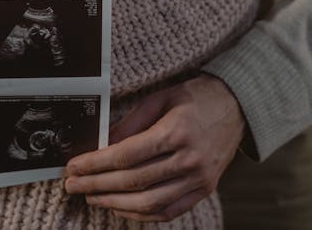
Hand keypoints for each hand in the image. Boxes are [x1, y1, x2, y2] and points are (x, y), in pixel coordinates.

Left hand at [64, 75, 244, 222]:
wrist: (238, 106)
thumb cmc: (197, 97)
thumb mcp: (161, 98)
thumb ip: (130, 123)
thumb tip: (102, 144)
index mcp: (176, 132)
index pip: (126, 155)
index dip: (95, 164)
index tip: (74, 167)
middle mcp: (189, 159)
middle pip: (133, 181)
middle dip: (97, 185)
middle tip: (73, 185)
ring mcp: (199, 179)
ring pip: (149, 203)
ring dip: (114, 203)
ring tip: (92, 197)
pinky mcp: (204, 190)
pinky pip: (168, 211)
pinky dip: (140, 214)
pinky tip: (120, 207)